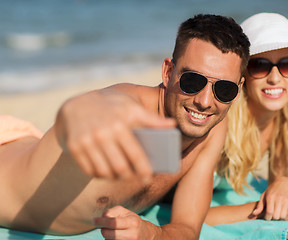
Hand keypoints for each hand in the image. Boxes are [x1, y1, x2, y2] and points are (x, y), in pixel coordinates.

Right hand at [55, 86, 175, 178]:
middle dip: (130, 176)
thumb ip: (152, 119)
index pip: (136, 154)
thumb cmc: (111, 108)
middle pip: (120, 167)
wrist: (76, 105)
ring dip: (115, 177)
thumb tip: (173, 125)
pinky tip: (106, 172)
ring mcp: (86, 140)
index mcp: (120, 123)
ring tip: (122, 175)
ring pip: (105, 172)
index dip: (144, 169)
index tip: (148, 177)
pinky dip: (100, 175)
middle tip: (136, 178)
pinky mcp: (74, 147)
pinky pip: (90, 171)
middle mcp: (102, 132)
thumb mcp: (131, 108)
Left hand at [94, 205, 159, 239]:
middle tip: (106, 226)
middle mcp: (132, 235)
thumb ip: (112, 212)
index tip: (94, 220)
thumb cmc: (133, 222)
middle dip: (103, 229)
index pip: (112, 222)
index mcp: (132, 222)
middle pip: (107, 234)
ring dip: (107, 236)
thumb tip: (101, 219)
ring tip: (116, 232)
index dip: (101, 221)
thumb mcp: (126, 213)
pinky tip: (117, 238)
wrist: (147, 236)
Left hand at [252, 176, 287, 219]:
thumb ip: (260, 205)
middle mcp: (279, 199)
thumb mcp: (264, 195)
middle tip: (272, 215)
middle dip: (273, 218)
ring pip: (283, 216)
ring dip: (279, 218)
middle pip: (276, 216)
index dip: (267, 217)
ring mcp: (287, 201)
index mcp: (271, 197)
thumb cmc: (272, 190)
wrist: (284, 182)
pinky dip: (286, 217)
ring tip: (277, 214)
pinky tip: (283, 214)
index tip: (266, 217)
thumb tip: (254, 213)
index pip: (269, 212)